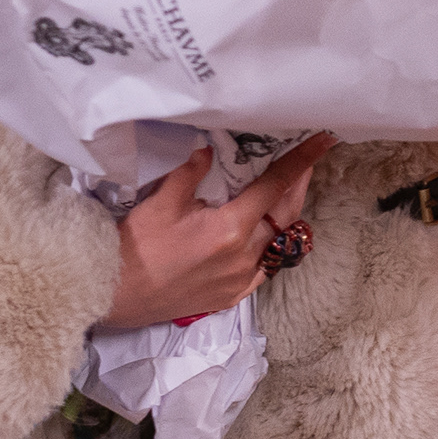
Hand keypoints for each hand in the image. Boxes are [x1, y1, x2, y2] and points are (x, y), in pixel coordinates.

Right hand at [102, 135, 334, 330]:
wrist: (115, 293)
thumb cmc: (136, 246)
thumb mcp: (162, 200)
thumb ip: (191, 172)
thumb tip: (209, 149)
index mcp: (231, 228)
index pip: (275, 186)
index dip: (300, 162)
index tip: (322, 143)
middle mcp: (244, 256)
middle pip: (285, 214)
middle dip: (298, 185)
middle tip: (306, 162)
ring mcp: (241, 280)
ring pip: (278, 242)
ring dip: (284, 216)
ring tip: (286, 193)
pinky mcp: (232, 296)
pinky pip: (264, 268)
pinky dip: (270, 246)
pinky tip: (265, 234)